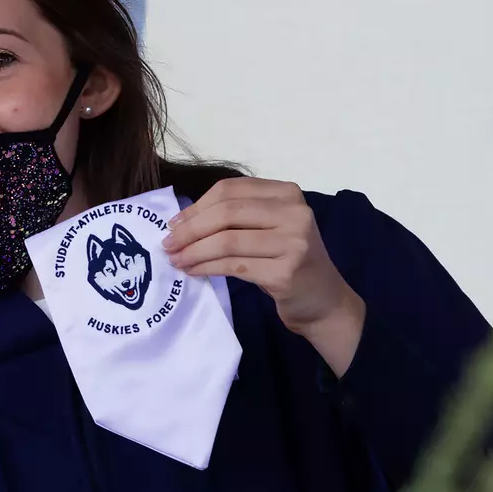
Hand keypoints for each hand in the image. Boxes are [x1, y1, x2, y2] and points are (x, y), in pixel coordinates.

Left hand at [164, 178, 365, 375]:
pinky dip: (207, 267)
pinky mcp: (285, 272)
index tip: (174, 224)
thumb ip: (238, 216)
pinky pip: (233, 265)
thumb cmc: (289, 262)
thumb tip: (183, 220)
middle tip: (168, 244)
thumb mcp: (271, 228)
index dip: (197, 206)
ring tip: (176, 260)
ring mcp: (292, 242)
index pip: (231, 190)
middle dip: (190, 229)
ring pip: (227, 240)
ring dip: (193, 251)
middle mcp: (294, 212)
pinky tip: (193, 271)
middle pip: (226, 212)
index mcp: (288, 193)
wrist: (324, 301)